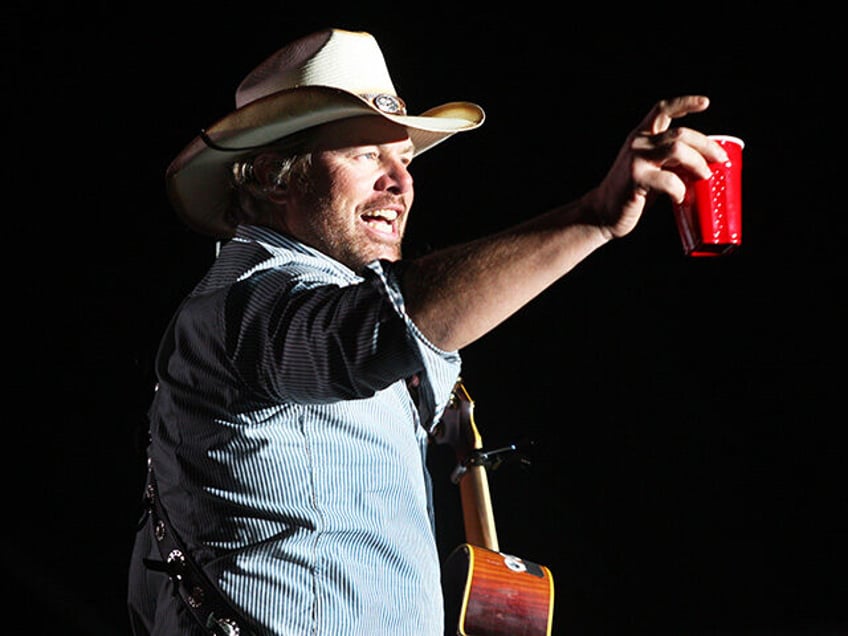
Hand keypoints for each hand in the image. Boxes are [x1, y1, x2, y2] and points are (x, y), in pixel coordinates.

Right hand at [590, 95, 728, 239]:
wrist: (602, 213)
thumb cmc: (629, 193)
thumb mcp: (649, 168)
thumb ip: (669, 160)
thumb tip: (702, 162)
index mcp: (640, 137)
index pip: (662, 110)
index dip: (685, 103)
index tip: (705, 103)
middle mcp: (638, 143)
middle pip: (681, 133)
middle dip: (706, 145)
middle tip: (719, 159)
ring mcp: (635, 160)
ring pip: (678, 150)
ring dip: (697, 163)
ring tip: (704, 176)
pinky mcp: (636, 179)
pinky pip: (668, 180)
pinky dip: (680, 189)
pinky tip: (679, 197)